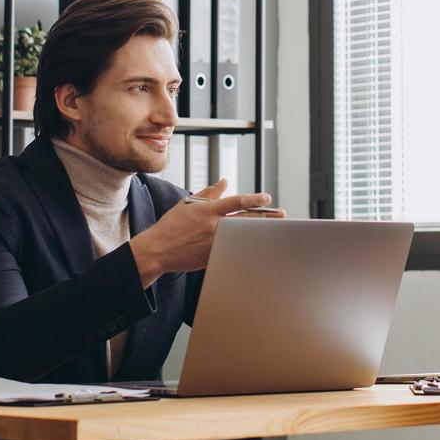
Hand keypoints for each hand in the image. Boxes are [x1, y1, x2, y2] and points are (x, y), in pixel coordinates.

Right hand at [130, 179, 274, 287]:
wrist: (157, 250)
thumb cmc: (171, 225)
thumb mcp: (188, 204)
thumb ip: (209, 193)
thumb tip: (225, 181)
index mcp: (208, 210)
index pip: (237, 202)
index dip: (255, 200)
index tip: (267, 198)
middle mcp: (213, 226)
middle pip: (246, 220)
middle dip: (266, 217)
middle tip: (282, 214)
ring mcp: (214, 243)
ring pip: (243, 237)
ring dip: (260, 233)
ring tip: (274, 231)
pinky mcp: (212, 257)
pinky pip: (233, 251)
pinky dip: (246, 248)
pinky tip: (257, 248)